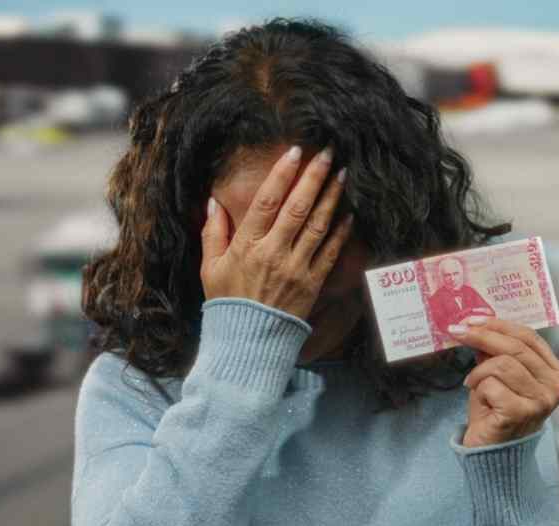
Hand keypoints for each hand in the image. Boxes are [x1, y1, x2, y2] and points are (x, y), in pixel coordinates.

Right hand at [200, 145, 353, 319]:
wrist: (248, 342)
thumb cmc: (227, 303)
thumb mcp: (209, 268)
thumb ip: (212, 233)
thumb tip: (213, 203)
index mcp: (247, 246)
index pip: (267, 202)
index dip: (282, 174)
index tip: (294, 152)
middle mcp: (274, 253)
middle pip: (297, 207)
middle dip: (314, 177)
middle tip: (327, 153)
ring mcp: (296, 268)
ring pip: (318, 225)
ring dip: (331, 197)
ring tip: (342, 175)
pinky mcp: (312, 283)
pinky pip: (330, 252)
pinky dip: (341, 232)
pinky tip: (348, 214)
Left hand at [450, 317, 558, 446]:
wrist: (492, 452)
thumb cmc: (495, 412)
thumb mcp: (496, 375)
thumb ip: (495, 352)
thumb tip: (477, 322)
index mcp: (554, 373)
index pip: (529, 337)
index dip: (499, 325)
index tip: (472, 319)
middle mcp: (555, 386)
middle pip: (516, 347)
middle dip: (482, 336)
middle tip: (457, 331)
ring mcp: (541, 401)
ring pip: (502, 364)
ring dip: (479, 371)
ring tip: (473, 383)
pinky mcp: (522, 413)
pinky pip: (492, 385)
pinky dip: (479, 389)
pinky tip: (480, 401)